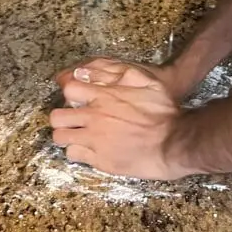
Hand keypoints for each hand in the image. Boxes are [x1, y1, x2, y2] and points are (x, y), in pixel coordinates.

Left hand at [50, 59, 191, 179]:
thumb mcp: (145, 80)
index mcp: (104, 96)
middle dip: (62, 117)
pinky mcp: (100, 161)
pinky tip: (88, 149)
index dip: (69, 93)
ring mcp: (95, 140)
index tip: (76, 98)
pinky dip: (77, 152)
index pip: (68, 89)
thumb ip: (116, 72)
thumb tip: (87, 71)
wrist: (175, 142)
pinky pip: (74, 155)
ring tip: (77, 135)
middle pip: (56, 117)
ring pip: (61, 138)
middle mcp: (94, 118)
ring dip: (66, 135)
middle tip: (73, 120)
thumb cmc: (163, 111)